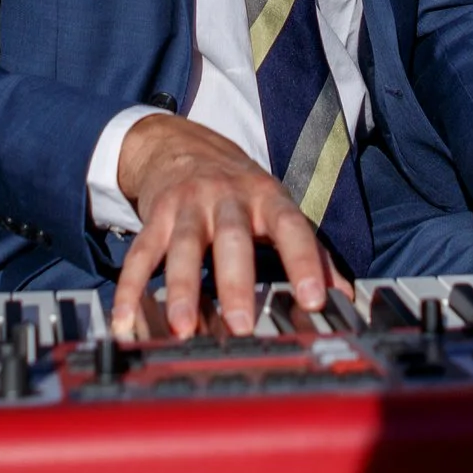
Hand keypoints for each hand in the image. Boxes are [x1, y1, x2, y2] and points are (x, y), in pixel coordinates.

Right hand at [108, 113, 351, 339]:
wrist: (179, 144)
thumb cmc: (239, 188)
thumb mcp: (278, 208)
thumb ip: (314, 253)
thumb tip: (347, 298)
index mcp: (266, 198)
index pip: (292, 228)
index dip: (305, 262)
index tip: (313, 301)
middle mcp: (227, 198)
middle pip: (232, 240)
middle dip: (235, 283)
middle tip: (241, 325)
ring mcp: (187, 206)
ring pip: (184, 247)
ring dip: (183, 289)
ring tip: (183, 328)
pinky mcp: (155, 217)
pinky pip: (140, 254)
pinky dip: (131, 289)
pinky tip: (126, 322)